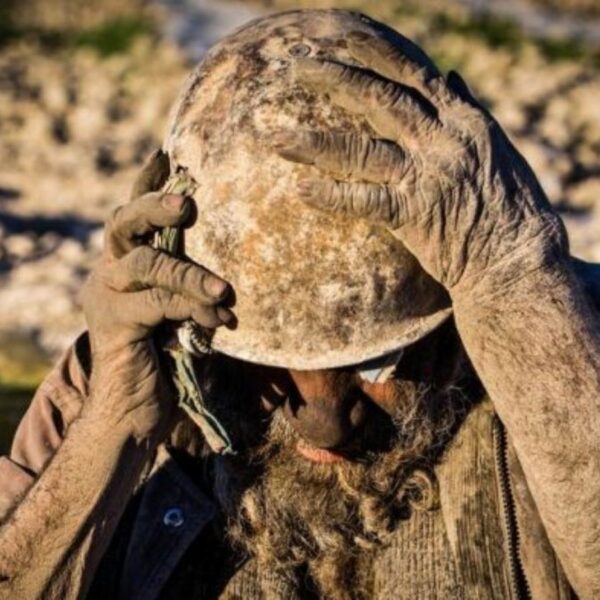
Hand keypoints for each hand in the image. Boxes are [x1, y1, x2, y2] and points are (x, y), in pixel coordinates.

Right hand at [80, 150, 233, 439]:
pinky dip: (194, 310)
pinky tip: (219, 322)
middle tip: (186, 202)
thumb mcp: (180, 314)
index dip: (146, 184)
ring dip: (190, 275)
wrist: (134, 413)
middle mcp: (108, 274)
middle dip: (154, 206)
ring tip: (224, 292)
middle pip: (122, 224)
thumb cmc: (165, 360)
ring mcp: (105, 298)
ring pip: (147, 265)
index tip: (166, 155)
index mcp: (124, 266)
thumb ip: (190, 287)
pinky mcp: (113, 325)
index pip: (131, 215)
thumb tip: (229, 271)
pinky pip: (159, 304)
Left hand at [273, 35, 567, 299]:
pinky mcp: (415, 215)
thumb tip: (450, 76)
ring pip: (359, 147)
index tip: (338, 38)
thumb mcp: (496, 146)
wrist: (517, 260)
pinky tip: (300, 191)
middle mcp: (443, 138)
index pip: (410, 72)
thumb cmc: (510, 206)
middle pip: (377, 96)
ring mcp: (427, 175)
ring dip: (312, 142)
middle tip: (293, 67)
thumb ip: (468, 109)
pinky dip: (330, 195)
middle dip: (331, 77)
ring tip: (274, 138)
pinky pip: (363, 201)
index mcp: (462, 118)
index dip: (370, 52)